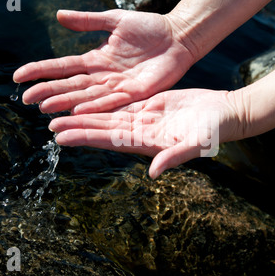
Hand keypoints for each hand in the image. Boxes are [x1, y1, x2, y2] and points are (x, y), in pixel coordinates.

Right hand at [13, 9, 195, 113]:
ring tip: (46, 109)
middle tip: (26, 100)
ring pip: (87, 97)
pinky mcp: (136, 93)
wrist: (177, 36)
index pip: (63, 67)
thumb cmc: (148, 28)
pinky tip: (78, 112)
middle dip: (48, 92)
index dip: (41, 71)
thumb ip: (88, 21)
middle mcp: (104, 76)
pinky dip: (95, 107)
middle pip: (71, 86)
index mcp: (96, 60)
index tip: (18, 77)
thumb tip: (59, 16)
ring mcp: (119, 86)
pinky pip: (112, 102)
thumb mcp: (114, 21)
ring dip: (66, 104)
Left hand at [48, 89, 243, 178]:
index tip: (61, 137)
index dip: (85, 138)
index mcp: (148, 143)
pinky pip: (121, 105)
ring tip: (62, 113)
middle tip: (50, 124)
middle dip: (77, 127)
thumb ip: (174, 157)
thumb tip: (153, 173)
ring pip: (108, 118)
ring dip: (85, 116)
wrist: (223, 114)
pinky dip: (103, 104)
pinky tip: (87, 102)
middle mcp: (140, 133)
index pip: (110, 141)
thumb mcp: (197, 145)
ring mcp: (144, 120)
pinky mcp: (149, 106)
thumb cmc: (214, 132)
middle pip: (102, 130)